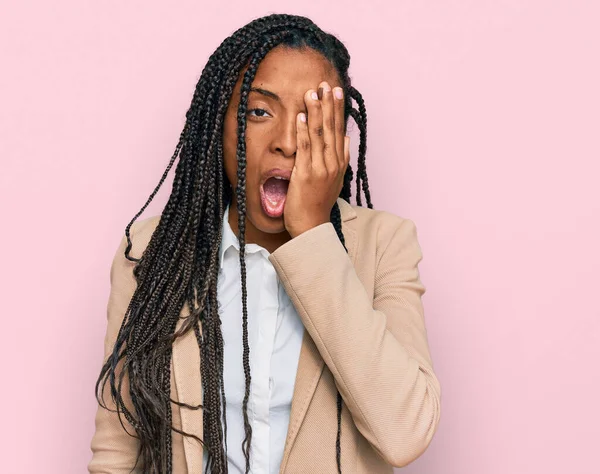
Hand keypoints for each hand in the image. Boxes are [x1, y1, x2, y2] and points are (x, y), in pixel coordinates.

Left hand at [283, 81, 349, 237]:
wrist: (312, 227)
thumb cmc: (318, 204)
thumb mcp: (335, 179)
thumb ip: (340, 157)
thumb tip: (345, 137)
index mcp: (339, 163)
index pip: (339, 130)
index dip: (337, 110)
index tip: (336, 92)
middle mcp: (332, 163)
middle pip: (331, 128)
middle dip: (328, 105)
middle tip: (326, 84)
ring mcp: (320, 169)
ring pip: (319, 135)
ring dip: (316, 112)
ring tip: (313, 93)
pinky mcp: (305, 175)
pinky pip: (305, 149)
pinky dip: (303, 132)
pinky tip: (301, 117)